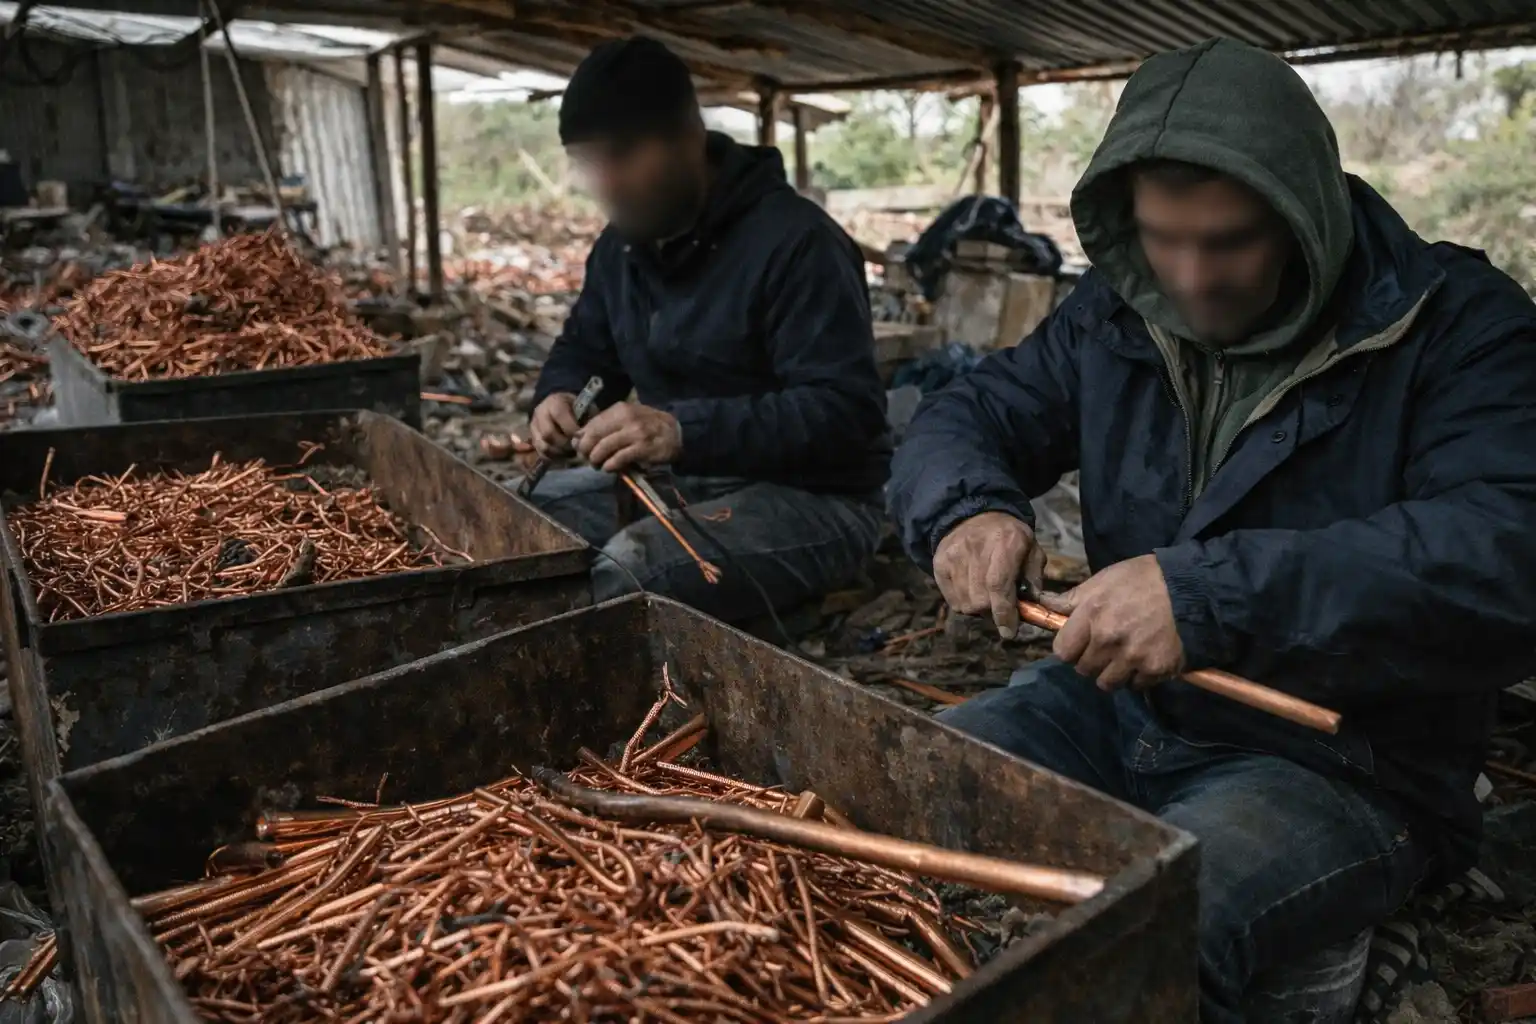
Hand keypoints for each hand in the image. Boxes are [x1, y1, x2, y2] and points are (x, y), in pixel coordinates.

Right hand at [530, 393, 579, 455]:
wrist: (561, 408)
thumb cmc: (576, 409)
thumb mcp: (584, 407)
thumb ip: (586, 418)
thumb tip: (585, 436)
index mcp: (554, 402)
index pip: (559, 415)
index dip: (571, 429)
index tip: (582, 437)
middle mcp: (540, 413)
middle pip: (548, 433)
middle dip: (564, 444)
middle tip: (576, 448)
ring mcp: (534, 427)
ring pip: (543, 446)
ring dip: (559, 453)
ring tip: (571, 453)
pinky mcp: (533, 439)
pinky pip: (541, 453)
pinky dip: (553, 457)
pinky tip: (564, 455)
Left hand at [575, 401, 681, 472]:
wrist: (675, 433)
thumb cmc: (647, 426)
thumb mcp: (626, 419)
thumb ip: (604, 426)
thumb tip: (578, 438)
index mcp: (620, 409)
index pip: (591, 425)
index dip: (582, 439)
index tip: (580, 449)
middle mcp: (627, 418)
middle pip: (595, 436)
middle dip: (586, 451)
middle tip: (587, 459)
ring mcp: (636, 433)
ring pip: (604, 448)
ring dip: (596, 460)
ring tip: (598, 465)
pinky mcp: (643, 448)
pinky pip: (619, 458)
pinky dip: (610, 465)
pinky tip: (609, 468)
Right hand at [932, 512, 1045, 638]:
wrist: (972, 515)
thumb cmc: (1007, 537)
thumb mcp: (1030, 549)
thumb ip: (1034, 577)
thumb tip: (1031, 606)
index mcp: (1005, 542)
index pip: (999, 585)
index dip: (1004, 613)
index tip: (1009, 631)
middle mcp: (975, 548)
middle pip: (981, 599)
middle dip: (993, 612)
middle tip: (1001, 608)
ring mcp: (953, 556)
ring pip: (965, 603)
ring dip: (979, 609)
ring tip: (987, 597)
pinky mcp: (939, 564)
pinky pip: (952, 600)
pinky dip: (965, 604)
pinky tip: (972, 592)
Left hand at [1045, 554, 1183, 690]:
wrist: (1193, 589)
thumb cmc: (1145, 579)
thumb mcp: (1104, 579)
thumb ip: (1073, 599)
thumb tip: (1044, 605)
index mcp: (1092, 615)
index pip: (1062, 651)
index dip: (1069, 647)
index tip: (1080, 642)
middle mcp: (1109, 640)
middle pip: (1083, 669)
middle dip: (1090, 660)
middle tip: (1105, 647)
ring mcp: (1133, 658)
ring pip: (1107, 683)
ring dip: (1112, 673)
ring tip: (1124, 655)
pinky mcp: (1155, 670)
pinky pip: (1135, 686)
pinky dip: (1137, 677)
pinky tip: (1144, 658)